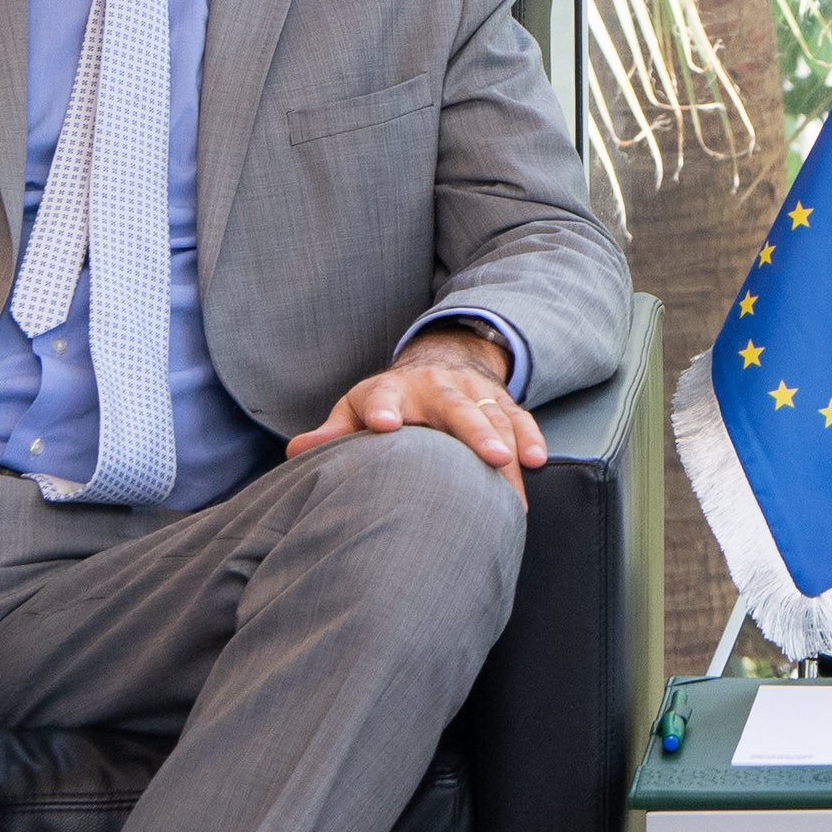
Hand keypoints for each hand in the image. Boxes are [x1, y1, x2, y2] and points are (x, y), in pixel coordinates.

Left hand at [287, 327, 542, 502]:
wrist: (441, 363)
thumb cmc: (390, 402)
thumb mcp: (357, 409)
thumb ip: (333, 432)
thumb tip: (295, 451)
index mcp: (393, 391)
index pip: (383, 397)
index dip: (382, 410)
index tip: (384, 427)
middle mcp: (436, 388)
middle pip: (454, 408)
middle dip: (471, 432)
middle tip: (487, 458)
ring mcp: (473, 393)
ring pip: (493, 415)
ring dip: (505, 440)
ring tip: (513, 468)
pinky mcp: (501, 403)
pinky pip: (520, 418)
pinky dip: (530, 437)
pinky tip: (535, 460)